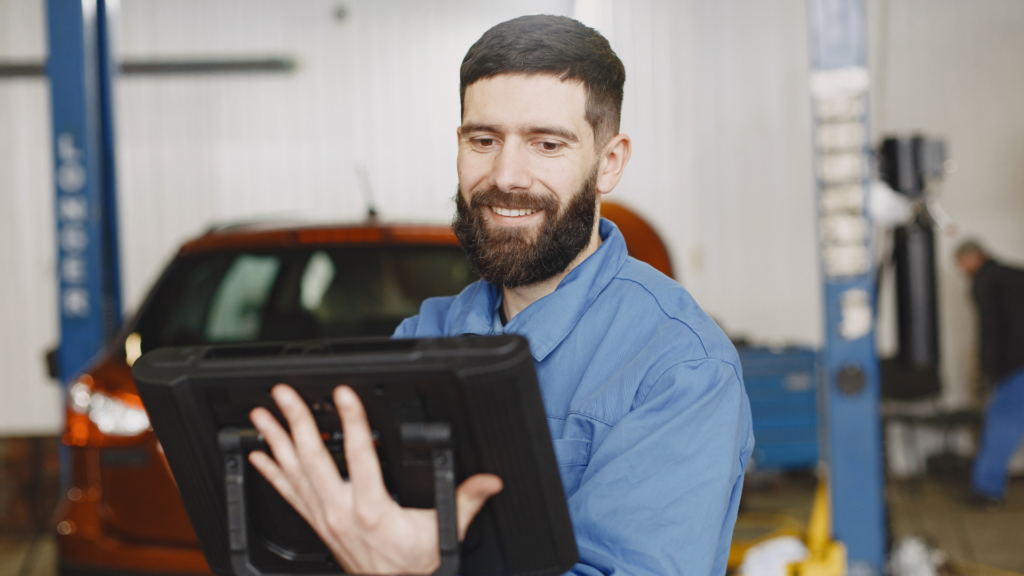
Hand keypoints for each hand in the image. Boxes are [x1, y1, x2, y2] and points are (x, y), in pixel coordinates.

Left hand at [249, 384, 502, 574]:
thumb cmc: (414, 563)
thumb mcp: (444, 532)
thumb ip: (465, 501)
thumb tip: (490, 480)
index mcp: (372, 509)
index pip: (360, 454)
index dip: (352, 421)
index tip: (343, 394)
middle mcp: (341, 512)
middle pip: (313, 458)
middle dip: (296, 422)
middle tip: (283, 394)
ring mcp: (324, 518)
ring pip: (293, 473)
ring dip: (275, 442)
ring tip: (260, 416)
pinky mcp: (317, 524)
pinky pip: (288, 495)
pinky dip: (271, 473)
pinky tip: (259, 455)